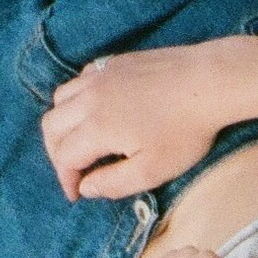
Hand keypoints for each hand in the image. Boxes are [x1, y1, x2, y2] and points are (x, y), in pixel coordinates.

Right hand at [41, 38, 257, 202]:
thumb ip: (115, 183)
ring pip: (59, 100)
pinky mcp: (111, 63)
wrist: (207, 83)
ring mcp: (97, 76)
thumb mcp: (153, 171)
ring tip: (79, 143)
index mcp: (96, 128)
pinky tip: (94, 112)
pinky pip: (78, 81)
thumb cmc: (185, 132)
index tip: (75, 194)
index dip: (66, 179)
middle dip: (56, 153)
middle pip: (51, 126)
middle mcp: (88, 99)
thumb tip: (85, 189)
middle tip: (72, 171)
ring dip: (62, 125)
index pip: (64, 157)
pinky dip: (75, 100)